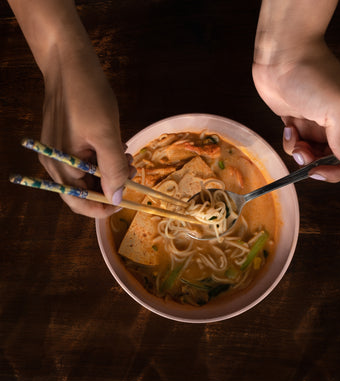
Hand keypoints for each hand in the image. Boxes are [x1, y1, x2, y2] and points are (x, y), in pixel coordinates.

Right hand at [40, 45, 133, 217]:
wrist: (70, 60)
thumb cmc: (86, 95)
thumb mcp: (106, 134)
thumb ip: (112, 169)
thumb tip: (116, 198)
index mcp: (59, 165)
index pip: (79, 203)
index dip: (103, 208)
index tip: (125, 203)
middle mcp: (55, 162)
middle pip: (85, 190)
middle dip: (111, 185)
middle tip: (132, 172)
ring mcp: (60, 151)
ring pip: (89, 175)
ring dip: (111, 171)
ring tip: (128, 158)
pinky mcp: (68, 140)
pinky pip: (88, 160)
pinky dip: (105, 159)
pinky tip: (119, 148)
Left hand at [253, 40, 339, 181]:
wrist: (282, 56)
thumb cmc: (314, 77)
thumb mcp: (337, 111)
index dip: (339, 170)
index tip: (320, 171)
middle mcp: (337, 125)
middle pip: (330, 159)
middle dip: (316, 162)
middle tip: (303, 154)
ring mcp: (315, 124)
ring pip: (311, 154)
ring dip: (300, 154)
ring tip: (294, 137)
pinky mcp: (296, 121)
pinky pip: (295, 143)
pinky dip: (290, 141)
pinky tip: (287, 127)